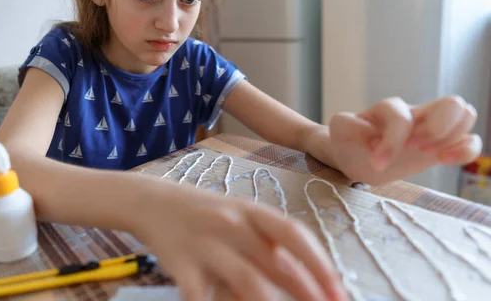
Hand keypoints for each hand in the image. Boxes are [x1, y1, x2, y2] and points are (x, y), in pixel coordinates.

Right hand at [133, 180, 347, 300]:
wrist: (153, 201)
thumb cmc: (204, 213)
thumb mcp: (239, 218)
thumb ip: (267, 245)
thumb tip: (305, 282)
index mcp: (251, 212)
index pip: (294, 234)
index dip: (320, 264)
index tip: (339, 292)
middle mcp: (232, 224)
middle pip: (276, 265)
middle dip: (307, 294)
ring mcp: (206, 244)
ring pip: (247, 282)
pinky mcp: (180, 264)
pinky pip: (201, 296)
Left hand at [329, 96, 481, 185]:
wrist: (354, 153)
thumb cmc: (348, 140)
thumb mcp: (339, 131)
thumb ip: (348, 125)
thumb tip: (372, 133)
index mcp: (388, 109)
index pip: (401, 117)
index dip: (391, 141)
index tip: (377, 163)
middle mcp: (415, 112)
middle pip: (451, 103)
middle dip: (437, 131)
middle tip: (417, 150)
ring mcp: (430, 126)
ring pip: (465, 115)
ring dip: (452, 139)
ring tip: (432, 157)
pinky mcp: (439, 144)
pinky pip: (469, 139)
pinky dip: (466, 151)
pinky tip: (444, 161)